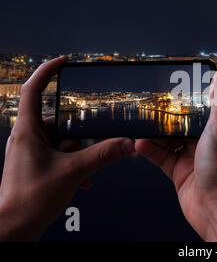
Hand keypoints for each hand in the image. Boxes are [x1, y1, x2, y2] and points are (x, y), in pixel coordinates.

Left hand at [0, 57, 134, 240]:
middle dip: (79, 132)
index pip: (33, 90)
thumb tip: (127, 143)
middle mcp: (27, 138)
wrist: (13, 230)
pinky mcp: (37, 165)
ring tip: (87, 170)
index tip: (63, 62)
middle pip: (58, 120)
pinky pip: (60, 156)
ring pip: (62, 141)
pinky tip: (84, 180)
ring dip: (79, 153)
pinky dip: (74, 164)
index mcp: (27, 131)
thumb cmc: (29, 200)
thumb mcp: (73, 172)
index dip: (47, 72)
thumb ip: (103, 154)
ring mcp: (31, 152)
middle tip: (95, 134)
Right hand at [135, 68, 216, 240]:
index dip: (191, 97)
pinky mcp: (179, 173)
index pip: (204, 108)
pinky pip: (161, 157)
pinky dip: (149, 150)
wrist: (215, 206)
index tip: (175, 86)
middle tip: (150, 103)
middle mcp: (206, 143)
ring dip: (154, 133)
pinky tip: (138, 143)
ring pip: (169, 140)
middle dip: (167, 115)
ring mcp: (192, 158)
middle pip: (183, 123)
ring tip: (139, 123)